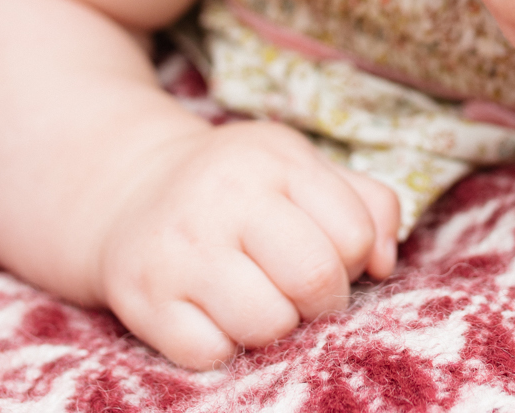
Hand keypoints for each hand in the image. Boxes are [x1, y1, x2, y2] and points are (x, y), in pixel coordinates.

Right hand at [91, 120, 399, 369]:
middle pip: (316, 279)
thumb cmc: (239, 188)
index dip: (352, 258)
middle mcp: (224, 197)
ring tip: (256, 300)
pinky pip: (211, 354)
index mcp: (274, 158)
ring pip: (267, 325)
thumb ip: (365, 204)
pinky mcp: (144, 299)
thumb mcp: (301, 168)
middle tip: (299, 291)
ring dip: (274, 327)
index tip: (326, 254)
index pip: (354, 234)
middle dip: (321, 300)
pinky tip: (212, 313)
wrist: (130, 189)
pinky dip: (222, 347)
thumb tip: (384, 262)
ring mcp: (179, 250)